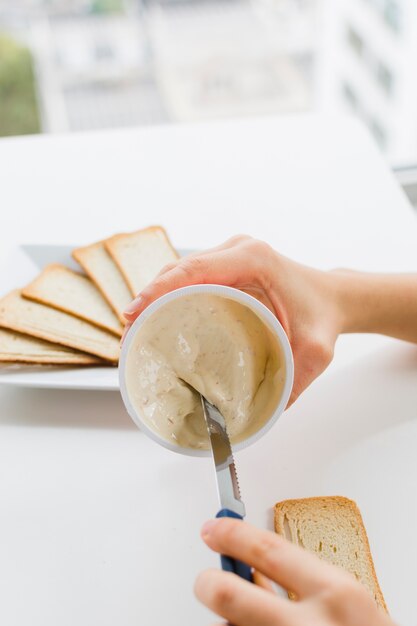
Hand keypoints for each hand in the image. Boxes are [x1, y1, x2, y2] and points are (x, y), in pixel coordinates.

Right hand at [123, 236, 342, 405]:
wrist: (334, 297)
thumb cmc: (324, 317)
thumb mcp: (315, 352)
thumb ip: (293, 382)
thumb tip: (259, 415)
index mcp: (254, 259)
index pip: (194, 270)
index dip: (158, 290)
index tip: (134, 314)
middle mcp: (238, 250)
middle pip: (178, 269)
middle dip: (148, 298)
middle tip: (128, 333)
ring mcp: (230, 256)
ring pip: (179, 271)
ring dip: (154, 296)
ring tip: (134, 330)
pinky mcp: (225, 266)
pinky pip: (189, 277)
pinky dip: (169, 296)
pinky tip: (156, 320)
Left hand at [195, 518, 393, 625]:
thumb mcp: (344, 601)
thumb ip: (301, 581)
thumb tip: (253, 565)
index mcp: (334, 593)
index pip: (267, 549)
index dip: (233, 535)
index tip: (213, 529)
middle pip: (226, 593)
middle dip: (206, 582)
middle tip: (205, 580)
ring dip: (227, 622)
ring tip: (242, 619)